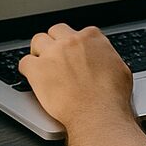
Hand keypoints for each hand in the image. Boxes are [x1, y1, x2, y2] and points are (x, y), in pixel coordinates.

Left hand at [18, 23, 133, 130]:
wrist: (97, 114)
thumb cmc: (111, 97)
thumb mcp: (120, 70)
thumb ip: (107, 58)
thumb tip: (105, 60)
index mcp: (92, 38)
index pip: (79, 32)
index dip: (75, 44)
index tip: (74, 52)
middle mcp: (71, 41)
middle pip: (56, 31)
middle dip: (55, 42)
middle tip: (56, 56)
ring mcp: (53, 54)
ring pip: (38, 40)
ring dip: (39, 51)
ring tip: (41, 63)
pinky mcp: (38, 70)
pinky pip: (24, 62)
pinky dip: (27, 69)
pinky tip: (31, 76)